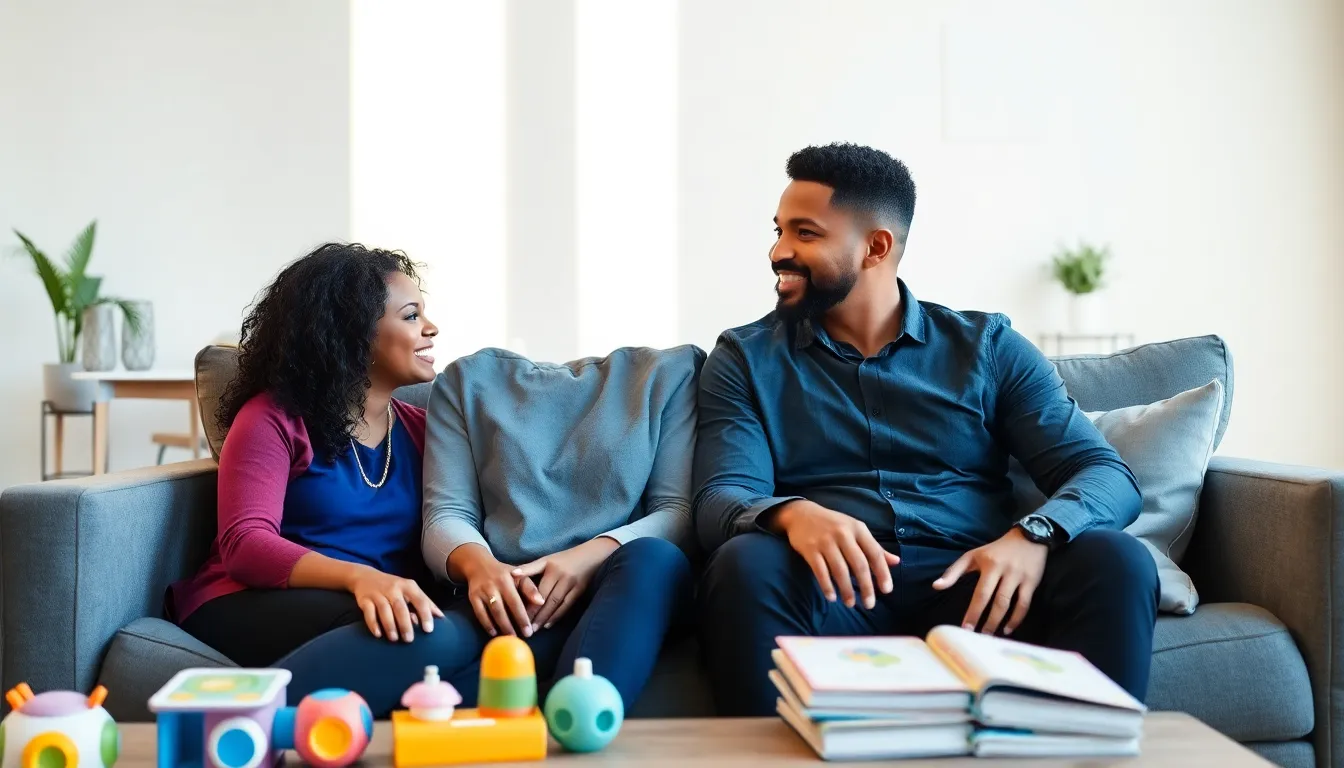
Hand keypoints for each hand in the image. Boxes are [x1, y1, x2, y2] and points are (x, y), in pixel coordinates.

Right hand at [345, 566, 443, 641]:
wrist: (366, 577)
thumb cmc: (394, 587)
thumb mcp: (410, 590)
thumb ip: (425, 602)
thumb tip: (441, 617)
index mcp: (408, 586)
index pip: (420, 601)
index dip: (425, 615)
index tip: (429, 630)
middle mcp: (394, 589)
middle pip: (401, 607)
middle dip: (405, 624)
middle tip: (409, 640)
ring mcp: (378, 594)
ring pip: (384, 610)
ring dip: (390, 626)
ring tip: (394, 639)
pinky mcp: (364, 600)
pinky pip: (369, 612)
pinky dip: (373, 623)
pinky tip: (378, 634)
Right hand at [455, 545, 544, 636]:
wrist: (479, 565)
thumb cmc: (504, 573)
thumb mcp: (519, 576)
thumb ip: (530, 589)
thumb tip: (542, 602)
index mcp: (507, 580)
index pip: (516, 602)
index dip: (522, 618)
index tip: (529, 631)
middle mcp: (493, 586)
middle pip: (503, 610)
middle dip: (511, 626)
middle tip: (519, 639)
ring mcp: (482, 592)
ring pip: (492, 612)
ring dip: (500, 626)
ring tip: (509, 638)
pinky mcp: (473, 597)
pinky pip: (479, 613)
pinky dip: (486, 624)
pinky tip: (494, 633)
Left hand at [512, 537, 618, 628]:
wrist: (592, 555)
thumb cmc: (564, 558)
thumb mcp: (547, 559)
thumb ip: (530, 567)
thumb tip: (512, 574)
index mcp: (549, 565)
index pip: (536, 586)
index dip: (527, 601)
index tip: (517, 613)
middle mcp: (560, 574)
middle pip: (544, 597)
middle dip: (534, 613)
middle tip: (523, 626)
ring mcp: (571, 583)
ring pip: (555, 603)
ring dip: (544, 617)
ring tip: (534, 629)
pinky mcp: (580, 590)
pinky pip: (567, 606)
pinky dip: (557, 616)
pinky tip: (548, 624)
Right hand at [771, 500, 899, 609]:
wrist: (802, 513)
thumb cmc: (834, 524)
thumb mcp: (856, 530)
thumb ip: (874, 547)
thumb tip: (896, 562)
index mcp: (858, 529)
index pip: (875, 553)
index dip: (882, 572)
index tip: (887, 590)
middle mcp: (843, 533)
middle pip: (859, 564)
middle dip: (866, 586)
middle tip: (869, 604)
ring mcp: (825, 541)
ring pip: (840, 569)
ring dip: (846, 589)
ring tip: (850, 603)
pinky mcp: (810, 548)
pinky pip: (820, 571)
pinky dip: (826, 585)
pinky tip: (831, 597)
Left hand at [932, 527, 1047, 635]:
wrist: (1028, 537)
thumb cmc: (995, 550)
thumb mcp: (972, 556)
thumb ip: (954, 571)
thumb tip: (936, 586)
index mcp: (989, 564)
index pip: (980, 593)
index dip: (973, 612)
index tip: (965, 628)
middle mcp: (1005, 570)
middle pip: (995, 600)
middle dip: (986, 620)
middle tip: (977, 636)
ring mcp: (1019, 576)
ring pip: (1010, 603)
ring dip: (1000, 622)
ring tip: (990, 635)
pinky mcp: (1032, 581)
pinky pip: (1025, 604)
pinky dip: (1017, 618)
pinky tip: (1008, 629)